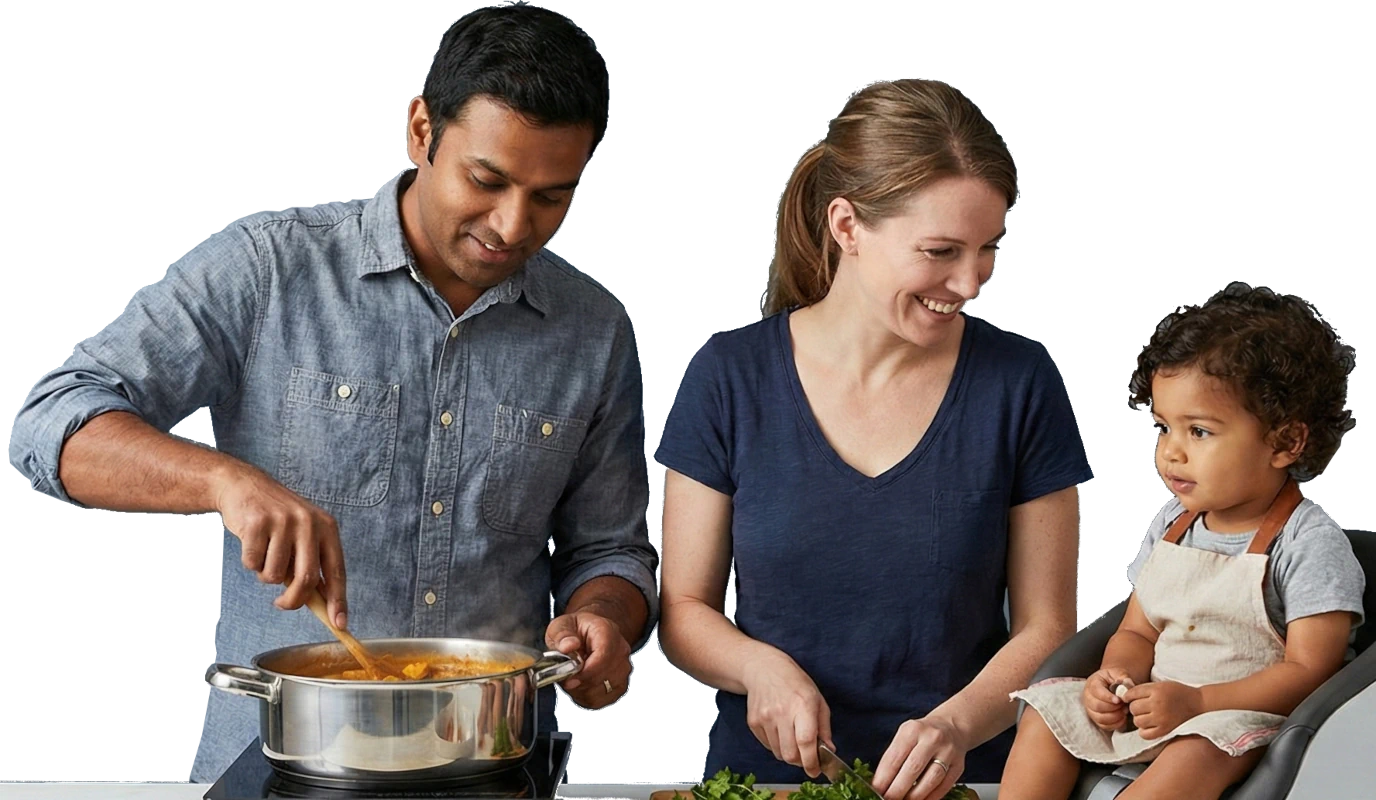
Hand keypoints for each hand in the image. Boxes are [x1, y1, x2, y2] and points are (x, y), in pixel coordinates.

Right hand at [212, 464, 346, 627]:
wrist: (244, 486)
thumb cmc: (277, 519)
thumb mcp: (303, 534)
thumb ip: (312, 564)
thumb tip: (323, 605)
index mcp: (327, 527)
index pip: (336, 570)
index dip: (338, 600)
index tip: (340, 624)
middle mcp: (309, 522)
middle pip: (306, 579)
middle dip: (293, 600)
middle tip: (282, 603)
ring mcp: (283, 521)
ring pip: (274, 576)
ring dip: (266, 575)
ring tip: (265, 554)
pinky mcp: (257, 523)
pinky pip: (253, 564)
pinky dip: (250, 562)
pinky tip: (251, 542)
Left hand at [545, 609, 631, 709]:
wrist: (586, 634)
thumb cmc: (575, 630)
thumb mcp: (561, 625)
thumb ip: (562, 635)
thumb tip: (568, 646)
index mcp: (607, 631)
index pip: (604, 656)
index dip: (585, 671)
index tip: (569, 677)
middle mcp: (620, 650)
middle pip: (604, 676)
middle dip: (580, 682)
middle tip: (565, 676)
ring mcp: (623, 668)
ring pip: (603, 691)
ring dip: (582, 690)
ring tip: (573, 677)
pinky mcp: (619, 685)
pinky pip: (602, 700)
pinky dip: (586, 698)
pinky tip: (580, 685)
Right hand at [740, 652, 833, 778]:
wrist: (764, 669)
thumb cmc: (795, 683)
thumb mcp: (817, 699)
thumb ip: (824, 727)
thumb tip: (829, 750)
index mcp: (803, 705)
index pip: (806, 742)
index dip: (811, 762)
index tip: (815, 771)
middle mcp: (782, 712)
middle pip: (790, 754)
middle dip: (800, 762)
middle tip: (806, 757)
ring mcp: (765, 718)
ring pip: (778, 753)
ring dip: (788, 753)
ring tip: (792, 738)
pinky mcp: (753, 722)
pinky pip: (767, 746)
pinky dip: (776, 745)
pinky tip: (780, 730)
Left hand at [871, 716, 967, 799]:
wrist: (952, 727)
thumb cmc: (923, 734)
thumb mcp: (905, 736)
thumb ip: (894, 756)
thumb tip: (881, 783)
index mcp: (912, 730)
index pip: (895, 757)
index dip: (884, 778)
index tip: (876, 790)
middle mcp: (931, 739)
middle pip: (912, 769)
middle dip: (897, 789)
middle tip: (888, 799)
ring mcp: (948, 752)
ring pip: (930, 780)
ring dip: (914, 796)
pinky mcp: (959, 765)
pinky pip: (944, 786)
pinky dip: (931, 797)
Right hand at [1083, 668, 1134, 732]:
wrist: (1110, 684)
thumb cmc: (1113, 679)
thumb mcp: (1118, 673)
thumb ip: (1123, 677)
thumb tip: (1127, 685)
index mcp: (1092, 683)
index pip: (1096, 691)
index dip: (1108, 697)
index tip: (1119, 700)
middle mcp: (1088, 697)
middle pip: (1097, 706)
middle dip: (1113, 708)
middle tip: (1124, 705)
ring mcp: (1091, 709)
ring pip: (1100, 718)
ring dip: (1115, 717)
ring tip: (1124, 711)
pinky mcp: (1096, 718)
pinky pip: (1104, 726)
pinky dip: (1115, 724)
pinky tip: (1123, 718)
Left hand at [1123, 681, 1203, 739]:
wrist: (1199, 703)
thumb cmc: (1178, 692)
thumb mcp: (1161, 685)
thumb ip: (1144, 690)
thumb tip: (1124, 696)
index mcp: (1156, 691)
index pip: (1131, 694)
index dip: (1128, 696)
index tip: (1130, 697)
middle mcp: (1158, 704)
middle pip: (1133, 708)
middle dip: (1135, 707)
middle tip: (1142, 707)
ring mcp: (1162, 719)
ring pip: (1137, 721)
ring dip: (1139, 718)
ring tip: (1147, 716)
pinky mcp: (1166, 730)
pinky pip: (1145, 734)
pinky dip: (1144, 731)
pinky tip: (1149, 725)